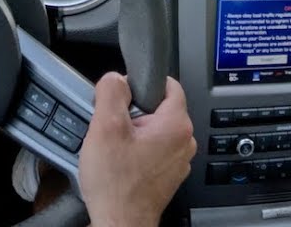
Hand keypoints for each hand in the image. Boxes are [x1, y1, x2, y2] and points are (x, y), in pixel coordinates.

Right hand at [79, 74, 195, 226]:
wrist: (120, 223)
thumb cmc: (117, 185)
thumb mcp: (105, 127)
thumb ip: (111, 92)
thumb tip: (116, 78)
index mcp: (177, 125)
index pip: (168, 84)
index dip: (142, 84)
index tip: (125, 94)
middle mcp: (184, 142)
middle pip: (159, 108)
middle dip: (134, 112)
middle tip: (115, 127)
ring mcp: (178, 160)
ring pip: (154, 130)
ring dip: (135, 133)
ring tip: (117, 149)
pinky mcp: (168, 174)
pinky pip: (153, 150)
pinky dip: (138, 151)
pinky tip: (121, 163)